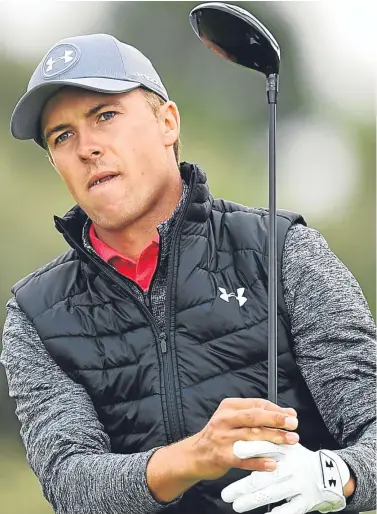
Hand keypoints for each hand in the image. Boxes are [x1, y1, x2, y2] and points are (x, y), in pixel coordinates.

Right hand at [190, 398, 298, 480]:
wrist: (194, 454)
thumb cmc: (218, 434)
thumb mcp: (232, 418)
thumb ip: (256, 415)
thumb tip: (287, 414)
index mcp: (229, 407)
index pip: (256, 405)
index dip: (276, 410)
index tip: (291, 416)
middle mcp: (225, 420)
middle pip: (254, 418)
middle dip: (276, 420)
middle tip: (293, 425)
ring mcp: (223, 439)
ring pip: (252, 437)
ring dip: (273, 440)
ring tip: (289, 442)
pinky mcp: (223, 457)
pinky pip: (245, 460)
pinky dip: (260, 462)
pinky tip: (273, 463)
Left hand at [221, 441, 349, 513]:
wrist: (331, 471)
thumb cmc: (299, 458)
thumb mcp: (286, 446)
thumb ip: (266, 444)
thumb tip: (236, 445)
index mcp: (285, 450)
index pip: (265, 448)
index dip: (249, 450)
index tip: (233, 452)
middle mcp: (291, 466)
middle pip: (263, 476)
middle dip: (242, 486)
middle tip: (226, 494)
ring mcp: (300, 483)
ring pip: (273, 493)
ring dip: (253, 500)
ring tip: (236, 506)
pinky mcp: (307, 499)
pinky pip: (291, 507)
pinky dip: (279, 512)